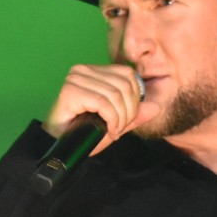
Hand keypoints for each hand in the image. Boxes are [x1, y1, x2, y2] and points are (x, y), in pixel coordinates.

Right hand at [43, 64, 160, 153]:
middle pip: (125, 85)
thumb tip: (157, 107)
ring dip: (120, 119)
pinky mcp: (70, 91)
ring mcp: (76, 78)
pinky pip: (104, 103)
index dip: (134, 100)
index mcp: (95, 70)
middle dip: (129, 112)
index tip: (126, 120)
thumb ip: (135, 114)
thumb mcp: (115, 122)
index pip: (128, 75)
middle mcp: (83, 70)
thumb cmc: (83, 132)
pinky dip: (112, 120)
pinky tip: (109, 130)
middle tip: (119, 128)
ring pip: (116, 95)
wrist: (59, 146)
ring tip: (113, 131)